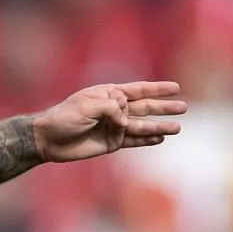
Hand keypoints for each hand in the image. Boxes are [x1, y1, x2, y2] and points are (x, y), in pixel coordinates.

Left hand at [32, 82, 185, 161]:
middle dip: (164, 107)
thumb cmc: (65, 117)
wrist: (48, 139)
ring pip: (142, 126)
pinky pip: (133, 141)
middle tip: (184, 107)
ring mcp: (114, 127)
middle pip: (145, 107)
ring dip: (159, 126)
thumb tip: (126, 121)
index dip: (157, 89)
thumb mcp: (88, 106)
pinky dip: (146, 140)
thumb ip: (111, 108)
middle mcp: (115, 110)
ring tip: (177, 128)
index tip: (175, 88)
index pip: (138, 90)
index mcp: (109, 94)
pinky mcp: (111, 143)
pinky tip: (160, 139)